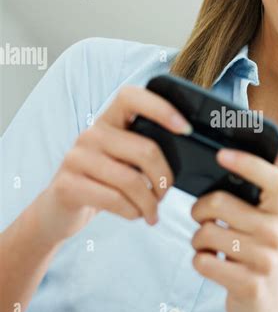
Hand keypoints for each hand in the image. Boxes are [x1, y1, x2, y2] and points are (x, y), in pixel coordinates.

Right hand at [41, 85, 191, 240]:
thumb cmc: (102, 183)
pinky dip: (133, 212)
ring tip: (152, 212)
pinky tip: (135, 215)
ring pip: (132, 180)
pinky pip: (116, 200)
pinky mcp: (68, 185)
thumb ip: (143, 149)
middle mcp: (90, 134)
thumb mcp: (122, 160)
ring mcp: (77, 158)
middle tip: (166, 193)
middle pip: (145, 149)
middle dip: (165, 178)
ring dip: (150, 203)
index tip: (185, 129)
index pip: (131, 96)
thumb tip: (185, 151)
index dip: (161, 108)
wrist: (59, 211)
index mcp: (107, 120)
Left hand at [190, 148, 277, 311]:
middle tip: (202, 219)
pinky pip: (202, 261)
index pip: (274, 179)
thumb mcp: (258, 225)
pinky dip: (198, 261)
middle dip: (198, 210)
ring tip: (210, 247)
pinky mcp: (249, 285)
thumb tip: (216, 167)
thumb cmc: (251, 254)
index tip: (221, 154)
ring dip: (197, 240)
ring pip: (205, 233)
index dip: (248, 163)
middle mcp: (277, 233)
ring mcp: (265, 260)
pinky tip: (212, 264)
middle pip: (219, 203)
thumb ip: (246, 200)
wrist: (265, 308)